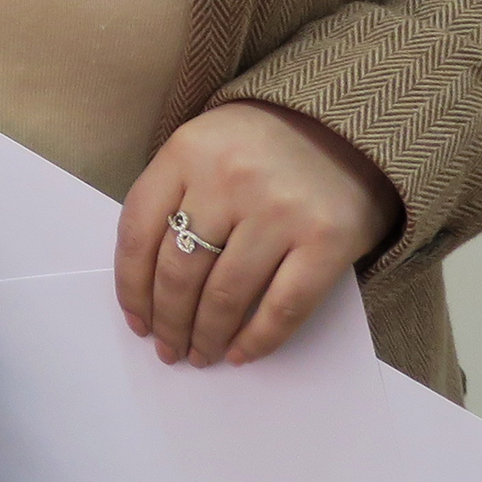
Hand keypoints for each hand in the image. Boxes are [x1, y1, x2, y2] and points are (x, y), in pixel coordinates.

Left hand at [115, 100, 398, 366]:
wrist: (350, 127)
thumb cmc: (263, 146)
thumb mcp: (205, 147)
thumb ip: (173, 198)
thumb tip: (147, 287)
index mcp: (188, 151)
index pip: (139, 232)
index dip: (131, 287)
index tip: (136, 320)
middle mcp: (230, 178)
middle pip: (180, 271)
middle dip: (168, 321)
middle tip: (168, 349)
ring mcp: (280, 209)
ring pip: (226, 295)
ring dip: (206, 337)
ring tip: (200, 354)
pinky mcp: (327, 239)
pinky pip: (283, 307)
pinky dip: (258, 340)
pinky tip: (241, 353)